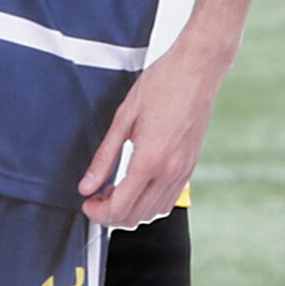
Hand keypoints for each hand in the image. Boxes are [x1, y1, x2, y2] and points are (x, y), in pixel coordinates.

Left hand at [78, 45, 222, 227]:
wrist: (198, 68)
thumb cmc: (162, 84)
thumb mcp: (124, 118)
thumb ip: (104, 157)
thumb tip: (86, 187)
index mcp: (149, 160)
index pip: (119, 207)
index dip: (97, 212)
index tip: (87, 202)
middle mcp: (169, 171)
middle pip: (135, 216)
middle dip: (110, 215)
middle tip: (97, 197)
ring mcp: (184, 170)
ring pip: (154, 213)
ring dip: (131, 211)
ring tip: (116, 190)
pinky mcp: (191, 165)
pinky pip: (169, 199)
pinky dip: (150, 203)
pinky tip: (138, 185)